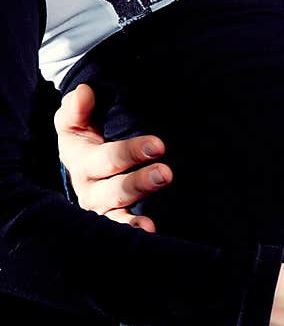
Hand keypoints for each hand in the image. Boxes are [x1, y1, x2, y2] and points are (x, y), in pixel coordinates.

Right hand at [55, 83, 171, 231]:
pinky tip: (149, 233)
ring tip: (152, 223)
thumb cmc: (84, 139)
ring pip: (118, 213)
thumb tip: (85, 92)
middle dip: (141, 182)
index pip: (108, 157)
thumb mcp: (75, 122)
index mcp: (81, 161)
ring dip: (135, 217)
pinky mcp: (114, 218)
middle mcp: (90, 188)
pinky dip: (133, 231)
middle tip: (166, 174)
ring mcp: (102, 207)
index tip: (159, 146)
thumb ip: (78, 108)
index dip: (131, 152)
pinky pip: (121, 228)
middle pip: (116, 188)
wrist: (83, 163)